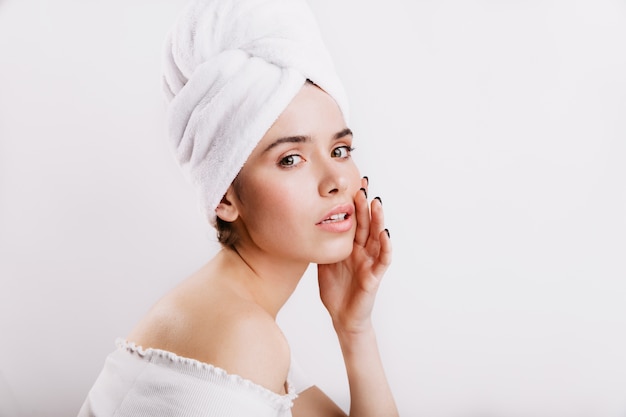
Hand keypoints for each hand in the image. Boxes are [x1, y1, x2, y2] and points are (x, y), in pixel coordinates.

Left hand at [317, 177, 391, 334]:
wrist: (342, 316)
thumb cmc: (335, 289)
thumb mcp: (324, 262)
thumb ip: (322, 244)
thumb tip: (306, 224)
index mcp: (351, 246)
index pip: (355, 220)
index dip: (354, 204)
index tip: (353, 184)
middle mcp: (363, 251)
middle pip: (366, 223)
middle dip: (365, 205)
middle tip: (362, 186)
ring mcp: (370, 262)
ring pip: (377, 237)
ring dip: (378, 219)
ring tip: (376, 203)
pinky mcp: (374, 276)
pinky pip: (383, 259)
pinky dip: (386, 246)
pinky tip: (385, 233)